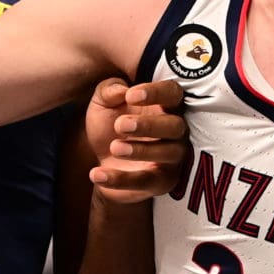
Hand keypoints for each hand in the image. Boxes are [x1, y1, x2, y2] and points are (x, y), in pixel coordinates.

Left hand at [85, 78, 187, 205]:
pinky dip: (120, 180)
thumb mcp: (103, 104)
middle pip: (176, 126)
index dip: (156, 92)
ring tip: (114, 148)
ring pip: (167, 154)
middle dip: (149, 125)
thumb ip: (108, 91)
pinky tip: (97, 174)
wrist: (102, 160)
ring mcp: (172, 159)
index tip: (131, 96)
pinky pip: (146, 182)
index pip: (173, 93)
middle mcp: (176, 132)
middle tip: (120, 125)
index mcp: (166, 105)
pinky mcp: (161, 182)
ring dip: (141, 151)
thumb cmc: (110, 124)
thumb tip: (120, 90)